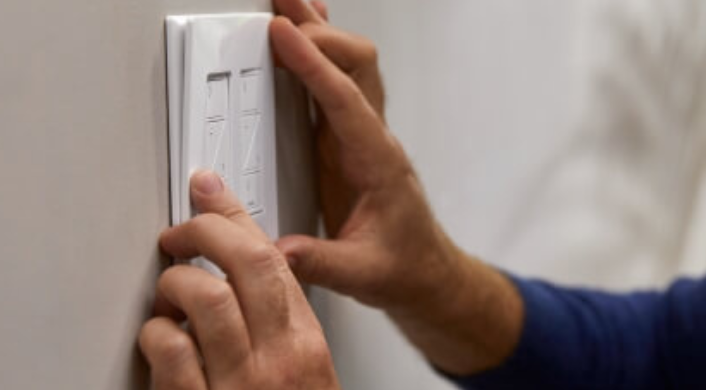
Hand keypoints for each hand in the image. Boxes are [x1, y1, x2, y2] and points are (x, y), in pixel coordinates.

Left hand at [139, 171, 338, 389]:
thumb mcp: (305, 373)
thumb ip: (278, 328)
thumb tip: (239, 281)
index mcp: (305, 344)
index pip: (273, 258)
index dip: (233, 215)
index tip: (209, 191)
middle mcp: (276, 359)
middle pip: (246, 261)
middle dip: (202, 231)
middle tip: (178, 236)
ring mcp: (239, 384)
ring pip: (206, 296)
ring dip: (175, 285)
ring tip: (167, 299)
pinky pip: (170, 349)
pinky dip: (154, 336)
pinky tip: (158, 340)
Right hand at [270, 0, 459, 311]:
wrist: (426, 274)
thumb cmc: (405, 268)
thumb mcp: (362, 276)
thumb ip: (320, 262)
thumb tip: (279, 250)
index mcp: (378, 163)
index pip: (344, 100)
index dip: (313, 64)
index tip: (284, 35)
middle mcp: (373, 141)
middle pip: (355, 66)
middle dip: (319, 33)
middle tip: (279, 10)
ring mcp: (361, 138)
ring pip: (349, 68)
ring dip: (321, 35)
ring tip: (288, 4)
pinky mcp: (346, 143)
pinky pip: (335, 85)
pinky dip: (318, 56)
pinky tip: (302, 38)